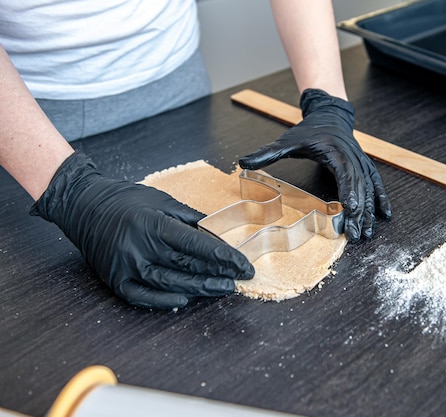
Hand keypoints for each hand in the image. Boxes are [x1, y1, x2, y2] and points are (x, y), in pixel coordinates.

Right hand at [31, 152, 253, 308]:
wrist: (84, 206)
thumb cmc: (126, 201)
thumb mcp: (162, 201)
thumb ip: (190, 219)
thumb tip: (218, 234)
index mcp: (154, 224)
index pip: (198, 245)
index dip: (224, 257)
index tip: (243, 264)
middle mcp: (141, 247)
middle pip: (188, 266)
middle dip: (218, 274)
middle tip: (239, 279)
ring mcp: (127, 266)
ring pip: (171, 284)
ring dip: (200, 289)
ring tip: (222, 289)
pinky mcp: (116, 280)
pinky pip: (144, 297)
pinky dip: (165, 301)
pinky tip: (185, 300)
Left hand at [239, 88, 391, 241]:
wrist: (329, 116)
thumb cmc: (309, 130)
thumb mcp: (287, 140)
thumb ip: (267, 153)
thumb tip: (243, 162)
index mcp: (336, 151)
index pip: (345, 173)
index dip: (349, 191)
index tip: (351, 208)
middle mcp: (352, 157)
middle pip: (359, 186)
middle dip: (359, 212)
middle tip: (356, 234)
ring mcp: (360, 162)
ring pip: (369, 188)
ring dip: (371, 211)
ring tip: (368, 232)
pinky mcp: (363, 167)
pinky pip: (376, 183)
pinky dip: (381, 198)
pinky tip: (385, 214)